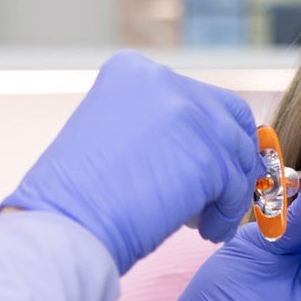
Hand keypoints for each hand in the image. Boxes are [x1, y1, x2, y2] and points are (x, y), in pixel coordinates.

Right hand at [0, 52, 259, 273]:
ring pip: (237, 154)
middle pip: (230, 117)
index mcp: (133, 70)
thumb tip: (211, 148)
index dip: (214, 136)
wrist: (63, 225)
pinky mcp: (205, 156)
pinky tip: (207, 230)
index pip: (201, 96)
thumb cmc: (80, 197)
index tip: (212, 167)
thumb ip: (160, 127)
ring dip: (229, 193)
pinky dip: (227, 213)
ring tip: (208, 220)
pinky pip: (236, 187)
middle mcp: (161, 80)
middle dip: (233, 158)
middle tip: (225, 194)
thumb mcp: (115, 134)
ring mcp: (186, 115)